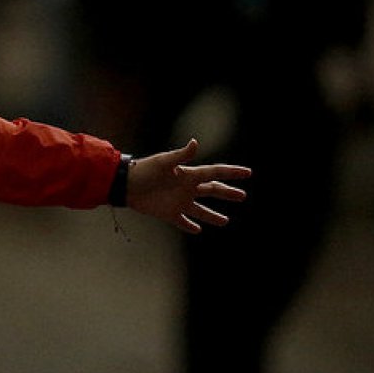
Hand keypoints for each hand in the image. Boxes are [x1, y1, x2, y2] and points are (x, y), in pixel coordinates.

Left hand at [127, 139, 250, 233]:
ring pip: (200, 210)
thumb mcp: (164, 162)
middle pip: (212, 190)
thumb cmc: (144, 170)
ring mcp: (178, 201)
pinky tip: (198, 230)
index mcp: (188, 174)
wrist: (125, 184)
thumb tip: (196, 142)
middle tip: (243, 195)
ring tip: (225, 221)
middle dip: (227, 193)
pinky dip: (190, 226)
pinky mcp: (168, 213)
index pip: (214, 172)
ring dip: (212, 216)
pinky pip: (182, 221)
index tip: (248, 173)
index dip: (231, 173)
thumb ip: (181, 155)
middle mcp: (186, 188)